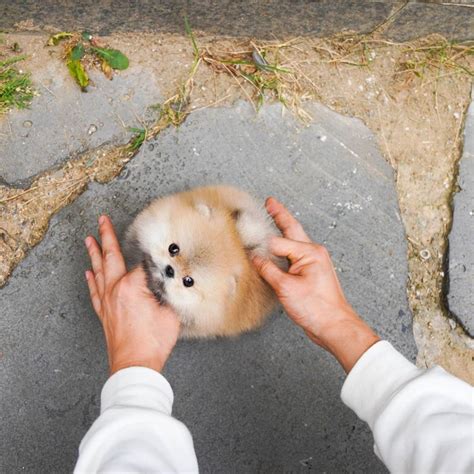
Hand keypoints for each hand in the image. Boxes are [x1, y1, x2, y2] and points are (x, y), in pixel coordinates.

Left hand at [84, 215, 179, 374]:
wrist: (134, 365)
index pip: (142, 261)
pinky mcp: (104, 312)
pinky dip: (91, 279)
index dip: (152, 253)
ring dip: (94, 253)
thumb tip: (172, 280)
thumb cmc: (152, 342)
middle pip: (111, 257)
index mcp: (133, 286)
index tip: (157, 241)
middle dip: (106, 236)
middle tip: (102, 221)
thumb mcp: (170, 312)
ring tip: (89, 239)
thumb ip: (169, 291)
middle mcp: (116, 290)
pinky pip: (95, 290)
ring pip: (99, 271)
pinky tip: (88, 271)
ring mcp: (107, 301)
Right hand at [253, 198, 379, 372]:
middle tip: (270, 202)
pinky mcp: (310, 272)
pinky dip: (283, 248)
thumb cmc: (317, 308)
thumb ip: (268, 270)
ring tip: (273, 217)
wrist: (334, 325)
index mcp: (310, 253)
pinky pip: (294, 255)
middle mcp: (313, 253)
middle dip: (280, 215)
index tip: (246, 244)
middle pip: (292, 229)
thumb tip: (255, 258)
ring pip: (294, 240)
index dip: (261, 244)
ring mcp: (313, 262)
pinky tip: (277, 247)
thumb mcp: (286, 288)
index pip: (278, 243)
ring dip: (283, 229)